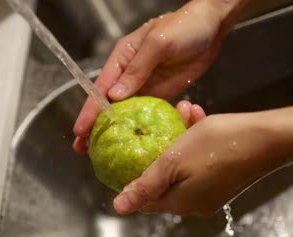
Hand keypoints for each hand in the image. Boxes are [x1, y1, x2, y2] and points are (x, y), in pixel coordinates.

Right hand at [73, 0, 231, 152]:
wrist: (212, 26)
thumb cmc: (183, 27)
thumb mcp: (158, 44)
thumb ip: (138, 69)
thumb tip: (115, 96)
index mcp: (123, 58)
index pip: (101, 87)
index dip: (90, 110)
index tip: (80, 131)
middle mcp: (129, 74)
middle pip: (108, 104)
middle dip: (95, 126)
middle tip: (83, 150)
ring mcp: (145, 85)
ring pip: (125, 112)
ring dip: (114, 131)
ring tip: (102, 153)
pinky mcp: (161, 94)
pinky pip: (146, 114)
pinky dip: (137, 128)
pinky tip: (132, 143)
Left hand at [113, 113, 285, 216]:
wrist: (270, 138)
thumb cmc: (219, 145)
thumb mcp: (173, 161)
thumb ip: (145, 185)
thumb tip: (120, 208)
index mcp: (179, 203)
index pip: (144, 198)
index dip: (134, 176)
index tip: (131, 149)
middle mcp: (194, 203)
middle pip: (163, 178)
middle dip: (159, 147)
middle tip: (162, 121)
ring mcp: (211, 191)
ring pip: (182, 164)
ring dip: (179, 137)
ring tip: (185, 111)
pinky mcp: (224, 178)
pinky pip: (200, 161)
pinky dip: (196, 140)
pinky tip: (198, 117)